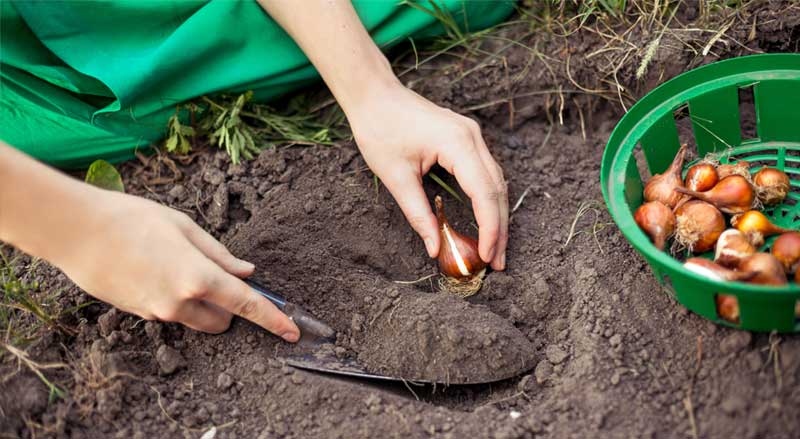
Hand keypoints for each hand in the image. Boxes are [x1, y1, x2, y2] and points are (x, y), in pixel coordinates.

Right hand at [52, 188, 300, 339]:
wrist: (77, 232)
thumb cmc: (132, 220)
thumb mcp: (184, 227)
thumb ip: (219, 254)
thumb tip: (246, 272)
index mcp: (198, 277)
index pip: (247, 305)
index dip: (273, 319)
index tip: (291, 332)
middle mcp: (180, 302)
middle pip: (223, 321)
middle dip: (229, 307)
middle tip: (216, 275)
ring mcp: (158, 313)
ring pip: (196, 320)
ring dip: (202, 304)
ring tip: (177, 265)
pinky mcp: (140, 315)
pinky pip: (171, 313)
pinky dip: (176, 300)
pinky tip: (155, 270)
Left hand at [347, 82, 507, 269]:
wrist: (374, 94)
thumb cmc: (380, 129)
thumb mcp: (395, 177)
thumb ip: (418, 214)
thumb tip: (433, 248)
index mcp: (457, 143)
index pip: (484, 193)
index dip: (489, 228)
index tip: (486, 256)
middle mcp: (472, 137)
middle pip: (497, 190)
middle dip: (499, 229)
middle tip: (497, 263)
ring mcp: (472, 135)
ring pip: (496, 182)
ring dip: (497, 216)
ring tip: (494, 249)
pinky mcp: (466, 138)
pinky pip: (486, 173)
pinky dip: (488, 200)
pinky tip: (487, 221)